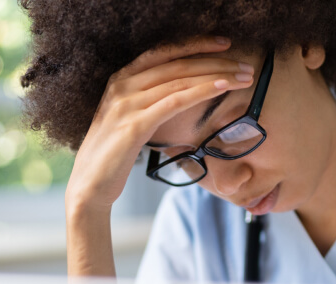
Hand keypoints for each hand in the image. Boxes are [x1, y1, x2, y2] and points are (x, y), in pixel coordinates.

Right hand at [64, 36, 254, 213]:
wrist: (89, 186)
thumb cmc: (114, 157)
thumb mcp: (131, 120)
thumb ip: (150, 103)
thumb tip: (183, 96)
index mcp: (121, 79)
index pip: (164, 52)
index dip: (196, 44)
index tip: (224, 44)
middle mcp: (122, 85)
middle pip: (177, 63)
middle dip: (216, 60)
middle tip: (246, 65)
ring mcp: (127, 103)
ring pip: (180, 79)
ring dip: (217, 74)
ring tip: (244, 76)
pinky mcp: (134, 124)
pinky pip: (175, 101)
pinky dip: (202, 91)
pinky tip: (223, 87)